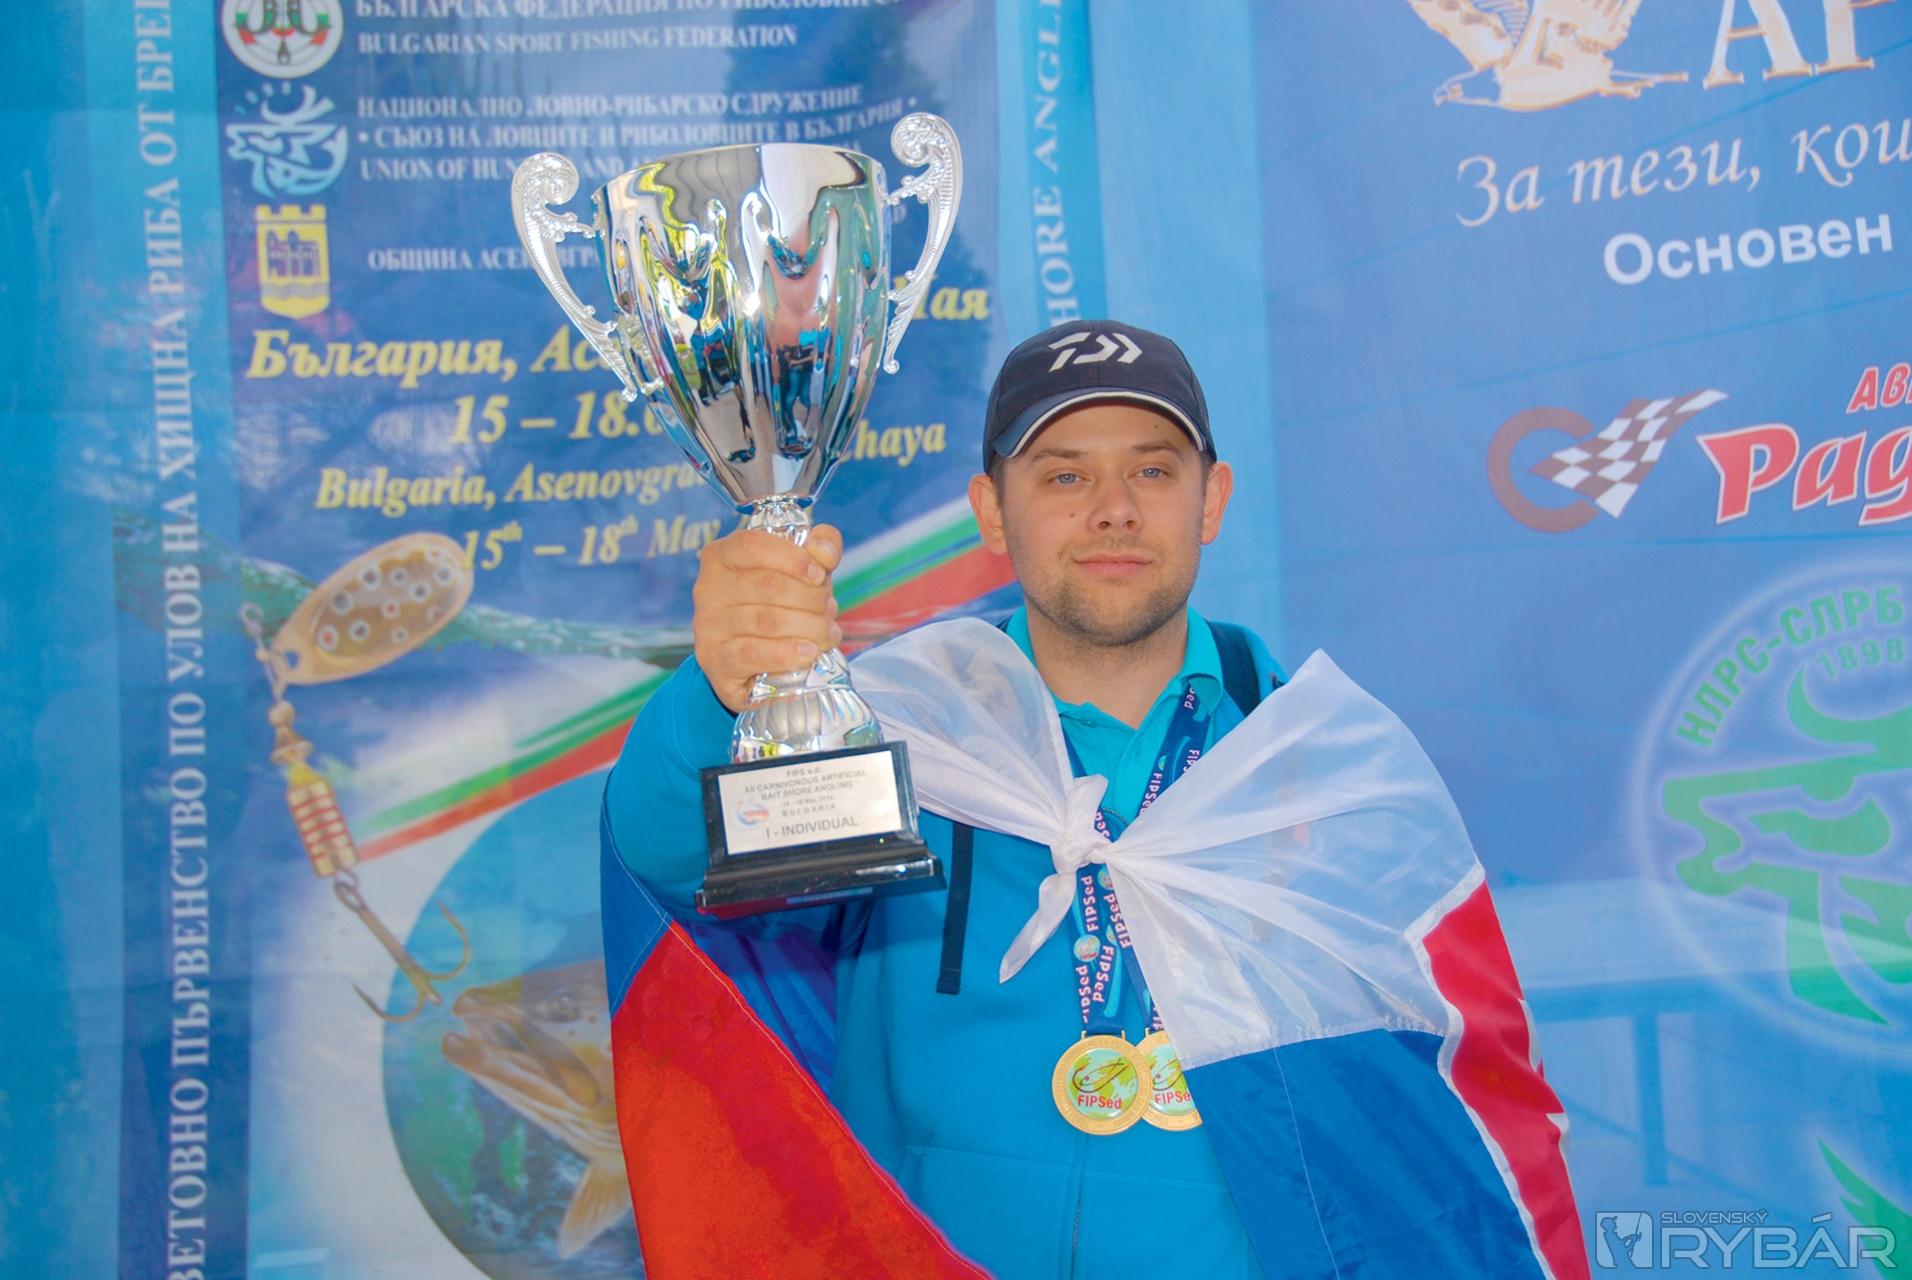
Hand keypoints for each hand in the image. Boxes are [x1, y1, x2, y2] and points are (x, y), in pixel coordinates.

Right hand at [692, 524, 843, 713]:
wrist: (759, 664)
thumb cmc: (781, 606)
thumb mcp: (802, 572)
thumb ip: (820, 550)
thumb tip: (825, 550)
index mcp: (722, 555)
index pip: (754, 545)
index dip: (793, 558)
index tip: (819, 575)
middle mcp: (708, 587)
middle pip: (767, 585)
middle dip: (810, 599)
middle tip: (828, 611)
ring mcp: (708, 626)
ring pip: (765, 621)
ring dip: (808, 628)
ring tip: (826, 634)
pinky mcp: (714, 661)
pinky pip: (752, 654)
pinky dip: (786, 653)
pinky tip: (808, 653)